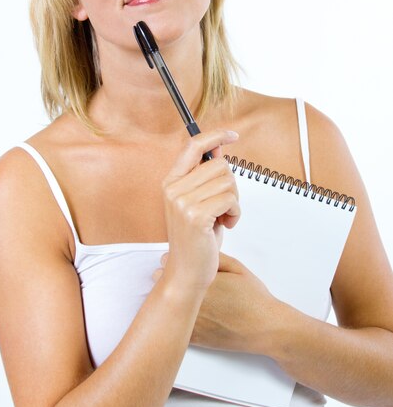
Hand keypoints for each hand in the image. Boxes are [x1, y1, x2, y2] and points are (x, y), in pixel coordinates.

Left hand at [154, 252, 278, 353]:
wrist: (265, 328)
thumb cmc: (254, 297)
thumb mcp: (236, 268)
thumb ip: (212, 257)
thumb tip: (193, 253)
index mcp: (199, 279)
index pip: (167, 263)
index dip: (171, 261)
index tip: (178, 262)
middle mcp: (192, 299)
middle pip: (160, 282)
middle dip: (166, 277)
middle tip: (180, 277)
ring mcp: (191, 320)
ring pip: (163, 305)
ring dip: (169, 298)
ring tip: (182, 295)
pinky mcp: (193, 338)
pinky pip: (173, 324)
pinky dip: (175, 317)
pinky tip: (184, 313)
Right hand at [161, 129, 239, 293]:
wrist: (187, 272)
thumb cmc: (196, 237)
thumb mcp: (200, 201)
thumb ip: (206, 175)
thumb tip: (219, 149)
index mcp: (171, 181)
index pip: (193, 146)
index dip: (215, 135)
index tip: (232, 134)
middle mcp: (173, 188)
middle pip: (220, 165)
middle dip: (231, 186)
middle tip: (222, 207)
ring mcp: (182, 202)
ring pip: (228, 182)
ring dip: (233, 202)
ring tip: (222, 218)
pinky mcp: (196, 215)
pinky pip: (230, 200)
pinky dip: (235, 213)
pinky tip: (225, 226)